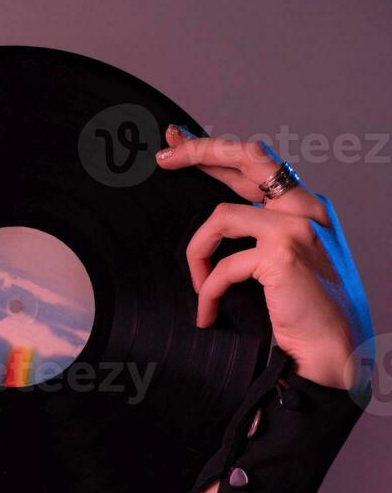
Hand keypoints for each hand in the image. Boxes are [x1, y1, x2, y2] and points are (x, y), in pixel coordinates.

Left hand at [156, 126, 373, 390]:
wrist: (328, 350)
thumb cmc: (299, 312)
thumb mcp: (275, 263)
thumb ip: (252, 235)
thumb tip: (210, 220)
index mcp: (305, 208)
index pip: (257, 162)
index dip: (215, 148)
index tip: (177, 142)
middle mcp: (307, 209)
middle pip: (248, 157)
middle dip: (201, 150)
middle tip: (164, 157)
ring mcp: (297, 227)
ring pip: (220, 217)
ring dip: (197, 255)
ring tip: (201, 289)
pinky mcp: (282, 254)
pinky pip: (222, 264)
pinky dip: (208, 291)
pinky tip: (208, 314)